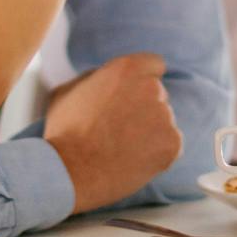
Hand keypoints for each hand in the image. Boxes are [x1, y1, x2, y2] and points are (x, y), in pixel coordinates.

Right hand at [45, 52, 182, 212]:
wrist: (70, 172)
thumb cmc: (63, 132)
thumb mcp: (67, 91)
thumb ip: (93, 78)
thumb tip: (103, 78)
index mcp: (127, 69)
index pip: (153, 65)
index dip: (142, 81)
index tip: (133, 96)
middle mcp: (151, 88)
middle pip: (158, 95)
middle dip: (144, 109)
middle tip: (121, 129)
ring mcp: (165, 116)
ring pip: (164, 121)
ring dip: (151, 132)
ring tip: (123, 149)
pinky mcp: (172, 143)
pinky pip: (171, 145)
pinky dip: (158, 154)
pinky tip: (134, 161)